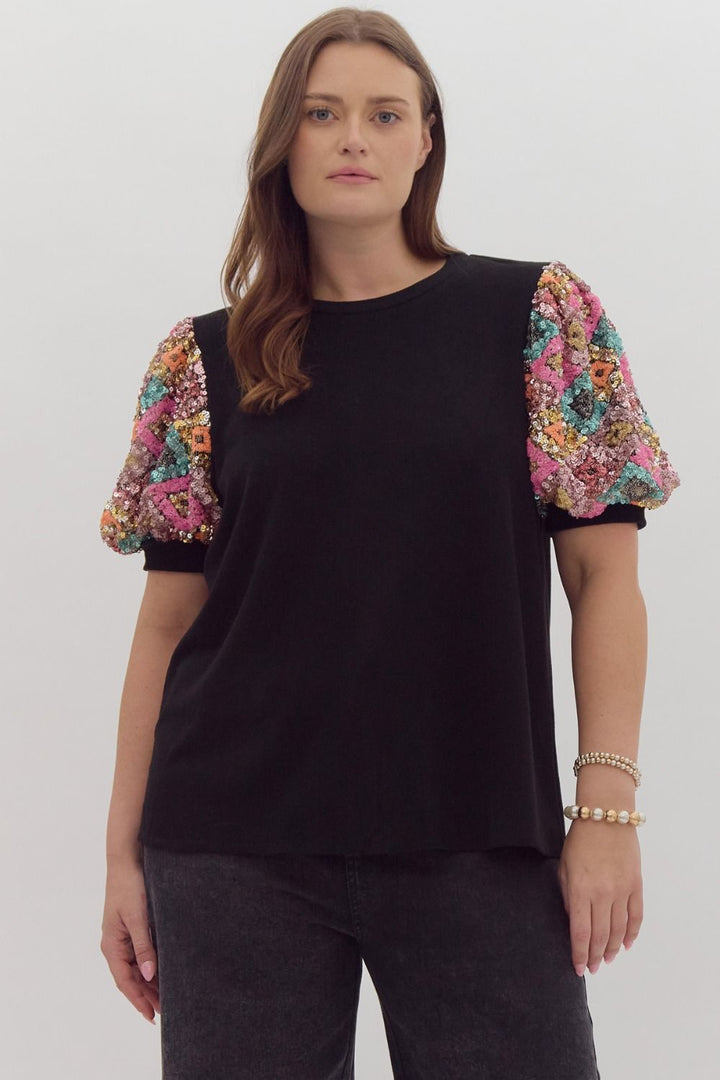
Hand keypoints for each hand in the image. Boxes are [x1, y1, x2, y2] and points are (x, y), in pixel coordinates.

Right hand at [100, 854, 159, 1023]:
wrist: (127, 860)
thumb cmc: (129, 886)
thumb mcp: (138, 917)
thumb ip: (143, 947)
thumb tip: (148, 976)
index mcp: (111, 945)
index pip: (124, 981)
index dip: (138, 1000)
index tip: (151, 1016)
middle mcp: (115, 945)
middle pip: (130, 978)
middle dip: (146, 995)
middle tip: (165, 1011)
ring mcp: (122, 937)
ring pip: (135, 968)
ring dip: (149, 983)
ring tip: (166, 997)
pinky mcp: (131, 928)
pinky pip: (140, 955)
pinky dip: (150, 966)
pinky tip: (162, 972)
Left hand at [557, 819, 642, 976]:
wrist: (606, 817)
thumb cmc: (581, 840)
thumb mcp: (564, 867)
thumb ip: (568, 896)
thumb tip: (574, 921)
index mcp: (581, 890)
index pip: (580, 933)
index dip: (579, 954)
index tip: (578, 968)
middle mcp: (603, 894)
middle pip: (600, 936)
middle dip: (594, 956)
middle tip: (592, 968)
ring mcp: (622, 891)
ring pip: (618, 930)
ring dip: (612, 949)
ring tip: (606, 960)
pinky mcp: (636, 885)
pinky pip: (636, 916)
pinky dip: (631, 933)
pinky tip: (625, 944)